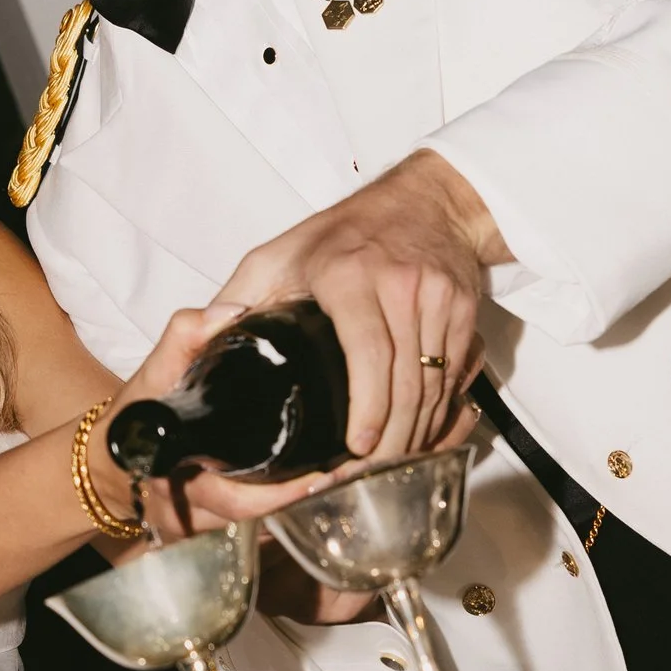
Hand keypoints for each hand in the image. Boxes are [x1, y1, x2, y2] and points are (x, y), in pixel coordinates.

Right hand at [102, 309, 346, 538]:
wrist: (104, 459)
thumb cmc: (131, 417)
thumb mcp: (152, 370)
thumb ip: (186, 334)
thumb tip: (234, 312)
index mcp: (177, 475)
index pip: (236, 497)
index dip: (278, 494)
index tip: (317, 475)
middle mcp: (186, 512)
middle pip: (253, 518)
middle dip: (297, 499)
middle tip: (340, 471)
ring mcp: (194, 528)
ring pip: (253, 527)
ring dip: (292, 507)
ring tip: (337, 476)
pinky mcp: (203, 531)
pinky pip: (248, 527)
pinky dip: (276, 509)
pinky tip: (308, 487)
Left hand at [206, 152, 506, 463]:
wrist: (426, 200)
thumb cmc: (347, 229)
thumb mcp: (279, 253)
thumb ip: (239, 296)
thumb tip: (206, 339)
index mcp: (350, 276)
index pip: (368, 354)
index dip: (367, 409)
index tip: (357, 446)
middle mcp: (401, 285)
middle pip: (407, 382)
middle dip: (392, 439)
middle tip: (369, 470)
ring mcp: (439, 297)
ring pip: (436, 385)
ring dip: (417, 432)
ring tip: (392, 460)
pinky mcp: (465, 308)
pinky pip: (457, 373)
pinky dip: (441, 409)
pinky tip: (420, 430)